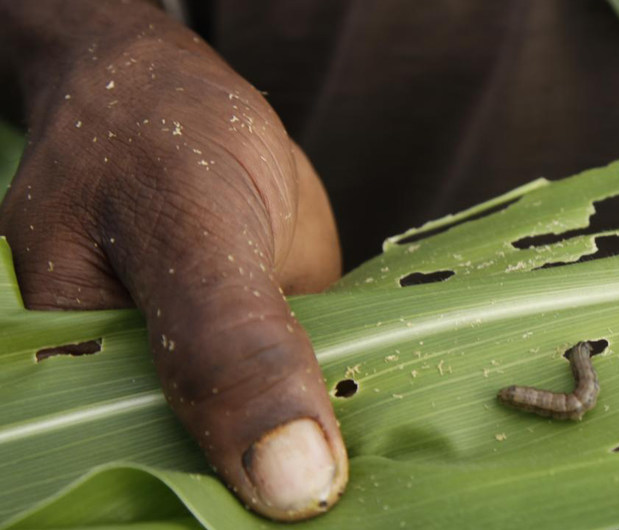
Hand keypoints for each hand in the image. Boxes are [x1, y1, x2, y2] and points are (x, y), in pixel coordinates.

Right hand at [0, 1, 346, 520]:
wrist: (184, 94)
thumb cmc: (160, 139)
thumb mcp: (191, 228)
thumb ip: (228, 344)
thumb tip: (288, 482)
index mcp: (70, 384)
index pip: (144, 481)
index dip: (226, 513)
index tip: (309, 522)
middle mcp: (134, 402)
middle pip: (215, 485)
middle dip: (287, 494)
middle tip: (366, 506)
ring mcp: (209, 386)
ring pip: (274, 454)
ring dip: (334, 462)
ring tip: (393, 480)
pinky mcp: (269, 365)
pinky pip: (314, 407)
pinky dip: (358, 413)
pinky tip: (406, 425)